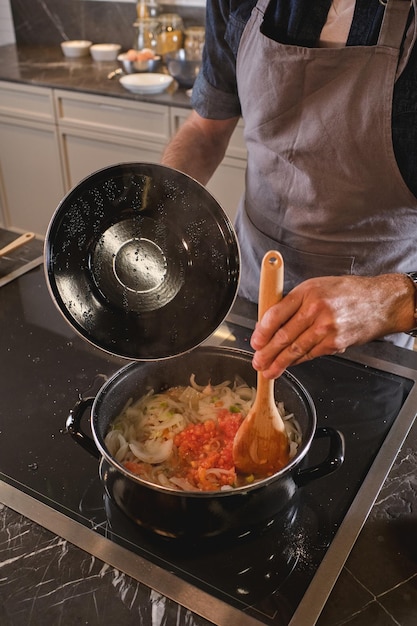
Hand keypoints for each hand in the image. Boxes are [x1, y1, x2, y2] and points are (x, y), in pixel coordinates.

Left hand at [251, 273, 414, 378]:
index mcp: (307, 292)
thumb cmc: (346, 293)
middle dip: (267, 352)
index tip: (255, 341)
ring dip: (279, 363)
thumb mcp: (316, 286)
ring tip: (268, 371)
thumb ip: (294, 303)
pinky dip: (297, 361)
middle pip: (283, 336)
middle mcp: (316, 310)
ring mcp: (326, 328)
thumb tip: (271, 323)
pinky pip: (310, 355)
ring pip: (296, 350)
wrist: (379, 302)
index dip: (261, 331)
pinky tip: (288, 365)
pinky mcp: (335, 343)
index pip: (276, 314)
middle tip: (257, 361)